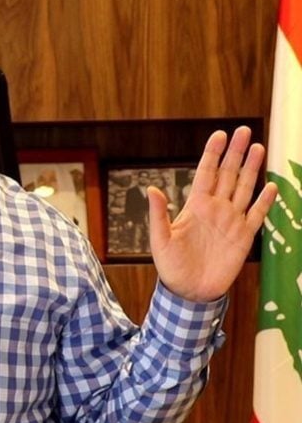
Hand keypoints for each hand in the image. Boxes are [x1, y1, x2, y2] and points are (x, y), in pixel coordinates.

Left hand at [148, 126, 277, 301]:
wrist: (189, 291)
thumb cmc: (171, 266)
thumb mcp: (160, 240)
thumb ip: (158, 214)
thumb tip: (151, 189)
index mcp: (195, 206)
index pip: (206, 173)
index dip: (213, 154)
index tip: (220, 134)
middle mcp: (215, 209)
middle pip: (228, 175)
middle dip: (236, 153)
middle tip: (244, 130)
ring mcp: (231, 221)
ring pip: (244, 189)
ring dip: (252, 169)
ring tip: (258, 148)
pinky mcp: (243, 237)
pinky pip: (256, 215)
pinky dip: (264, 201)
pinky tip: (271, 186)